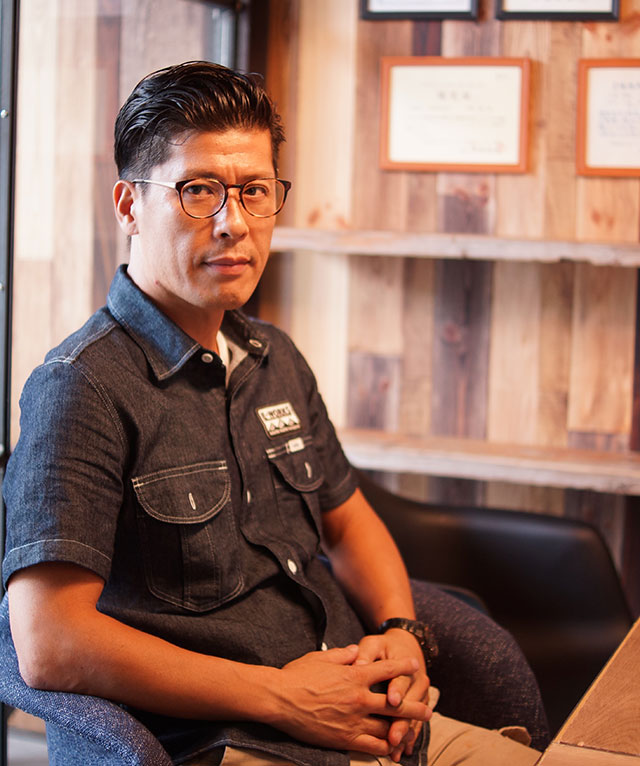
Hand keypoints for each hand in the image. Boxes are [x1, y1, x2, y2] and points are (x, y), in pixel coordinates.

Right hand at [271, 645, 428, 755]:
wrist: (280, 699)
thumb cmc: (298, 675)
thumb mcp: (322, 657)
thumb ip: (343, 654)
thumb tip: (356, 651)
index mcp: (354, 675)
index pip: (387, 669)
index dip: (403, 666)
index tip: (415, 665)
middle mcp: (359, 698)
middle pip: (396, 702)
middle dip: (415, 706)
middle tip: (429, 709)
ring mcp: (353, 720)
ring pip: (387, 727)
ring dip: (403, 729)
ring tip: (415, 733)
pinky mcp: (344, 738)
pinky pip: (371, 745)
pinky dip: (384, 747)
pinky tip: (392, 750)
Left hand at [356, 630, 430, 761]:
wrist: (407, 646)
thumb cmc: (385, 647)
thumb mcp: (374, 644)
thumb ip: (366, 653)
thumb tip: (358, 663)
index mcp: (405, 665)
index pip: (401, 679)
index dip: (397, 690)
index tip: (392, 700)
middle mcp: (416, 681)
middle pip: (410, 704)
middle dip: (402, 721)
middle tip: (393, 736)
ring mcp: (420, 695)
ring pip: (414, 717)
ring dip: (405, 733)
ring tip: (395, 747)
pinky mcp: (419, 705)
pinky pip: (416, 723)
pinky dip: (409, 736)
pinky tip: (402, 749)